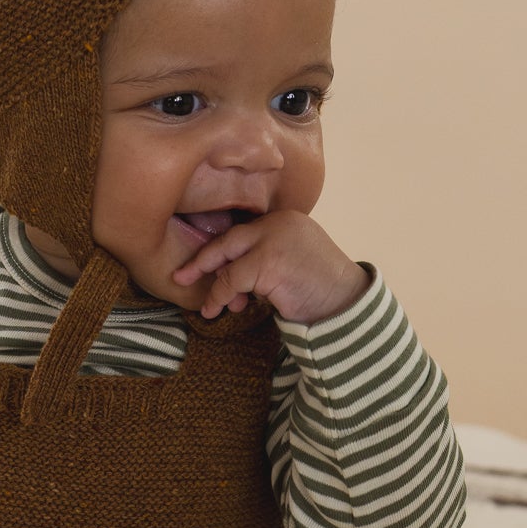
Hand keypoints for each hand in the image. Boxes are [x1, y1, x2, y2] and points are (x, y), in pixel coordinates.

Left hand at [172, 209, 369, 324]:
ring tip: (210, 307)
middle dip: (202, 260)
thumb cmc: (321, 289)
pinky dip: (221, 296)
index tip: (203, 264)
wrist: (346, 305)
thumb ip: (265, 256)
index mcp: (285, 219)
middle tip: (180, 276)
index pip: (243, 233)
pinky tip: (218, 308)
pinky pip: (232, 281)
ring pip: (228, 263)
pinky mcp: (268, 262)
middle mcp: (278, 223)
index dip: (221, 252)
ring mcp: (273, 240)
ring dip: (216, 288)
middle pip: (229, 240)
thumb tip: (228, 272)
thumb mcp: (292, 261)